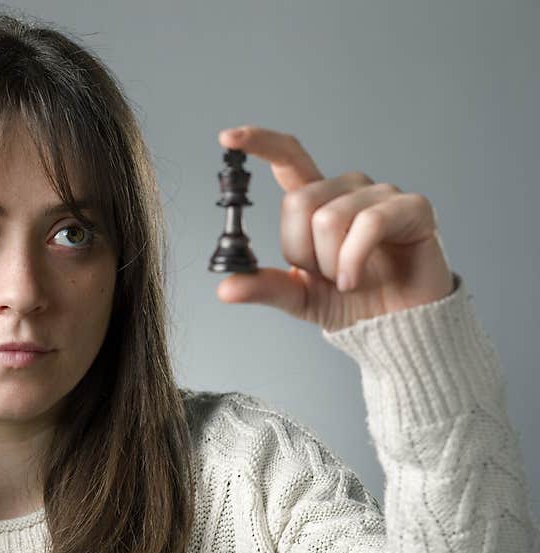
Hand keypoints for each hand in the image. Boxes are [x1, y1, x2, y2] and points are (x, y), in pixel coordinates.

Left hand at [215, 125, 454, 331]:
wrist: (395, 327)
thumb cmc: (352, 302)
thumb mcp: (297, 296)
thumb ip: (263, 286)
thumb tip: (226, 288)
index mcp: (317, 201)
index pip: (287, 158)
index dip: (260, 143)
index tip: (228, 138)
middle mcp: (347, 188)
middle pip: (299, 202)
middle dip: (303, 252)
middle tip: (325, 275)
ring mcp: (381, 194)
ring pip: (329, 218)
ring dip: (330, 264)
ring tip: (347, 279)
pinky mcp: (412, 208)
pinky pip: (368, 224)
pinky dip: (353, 261)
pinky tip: (355, 280)